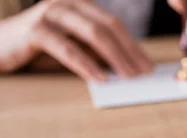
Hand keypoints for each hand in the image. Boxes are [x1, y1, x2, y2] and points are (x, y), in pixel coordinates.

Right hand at [0, 0, 152, 80]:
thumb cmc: (39, 48)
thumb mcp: (73, 46)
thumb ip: (96, 51)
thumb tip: (129, 66)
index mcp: (80, 4)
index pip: (114, 24)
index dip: (134, 45)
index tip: (149, 66)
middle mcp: (67, 3)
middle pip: (109, 27)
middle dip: (129, 52)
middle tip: (143, 74)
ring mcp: (51, 13)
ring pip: (93, 34)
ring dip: (115, 58)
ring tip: (128, 77)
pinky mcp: (35, 30)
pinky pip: (68, 49)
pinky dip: (87, 65)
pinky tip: (101, 78)